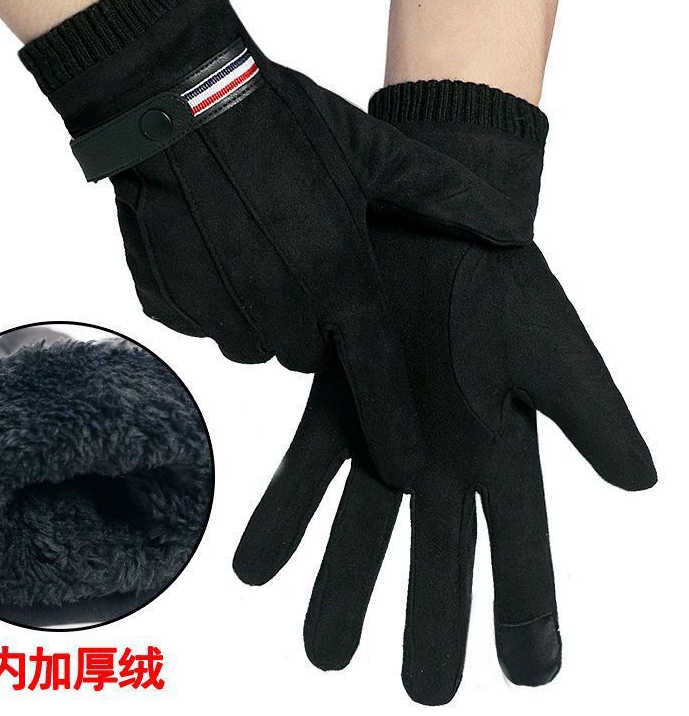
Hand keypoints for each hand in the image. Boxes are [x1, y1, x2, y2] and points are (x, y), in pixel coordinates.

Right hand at [20, 0, 533, 489]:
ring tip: (257, 249)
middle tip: (307, 266)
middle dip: (313, 327)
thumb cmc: (284, 121)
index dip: (393, 425)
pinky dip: (211, 299)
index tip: (407, 468)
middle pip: (307, 356)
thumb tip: (512, 235)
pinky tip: (212, 244)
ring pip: (253, 345)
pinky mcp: (166, 302)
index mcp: (338, 276)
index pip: (376, 374)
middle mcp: (280, 305)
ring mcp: (217, 307)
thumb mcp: (374, 150)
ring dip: (262, 315)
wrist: (178, 95)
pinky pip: (202, 324)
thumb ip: (446, 199)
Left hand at [233, 81, 655, 703]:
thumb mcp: (551, 343)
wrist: (432, 227)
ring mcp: (384, 436)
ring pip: (362, 526)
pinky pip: (304, 471)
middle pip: (437, 552)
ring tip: (322, 651)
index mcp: (502, 448)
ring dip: (342, 586)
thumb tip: (643, 484)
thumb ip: (591, 412)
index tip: (528, 674)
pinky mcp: (333, 407)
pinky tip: (253, 569)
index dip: (527, 605)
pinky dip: (281, 519)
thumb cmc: (501, 282)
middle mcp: (440, 457)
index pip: (522, 542)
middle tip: (424, 688)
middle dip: (431, 618)